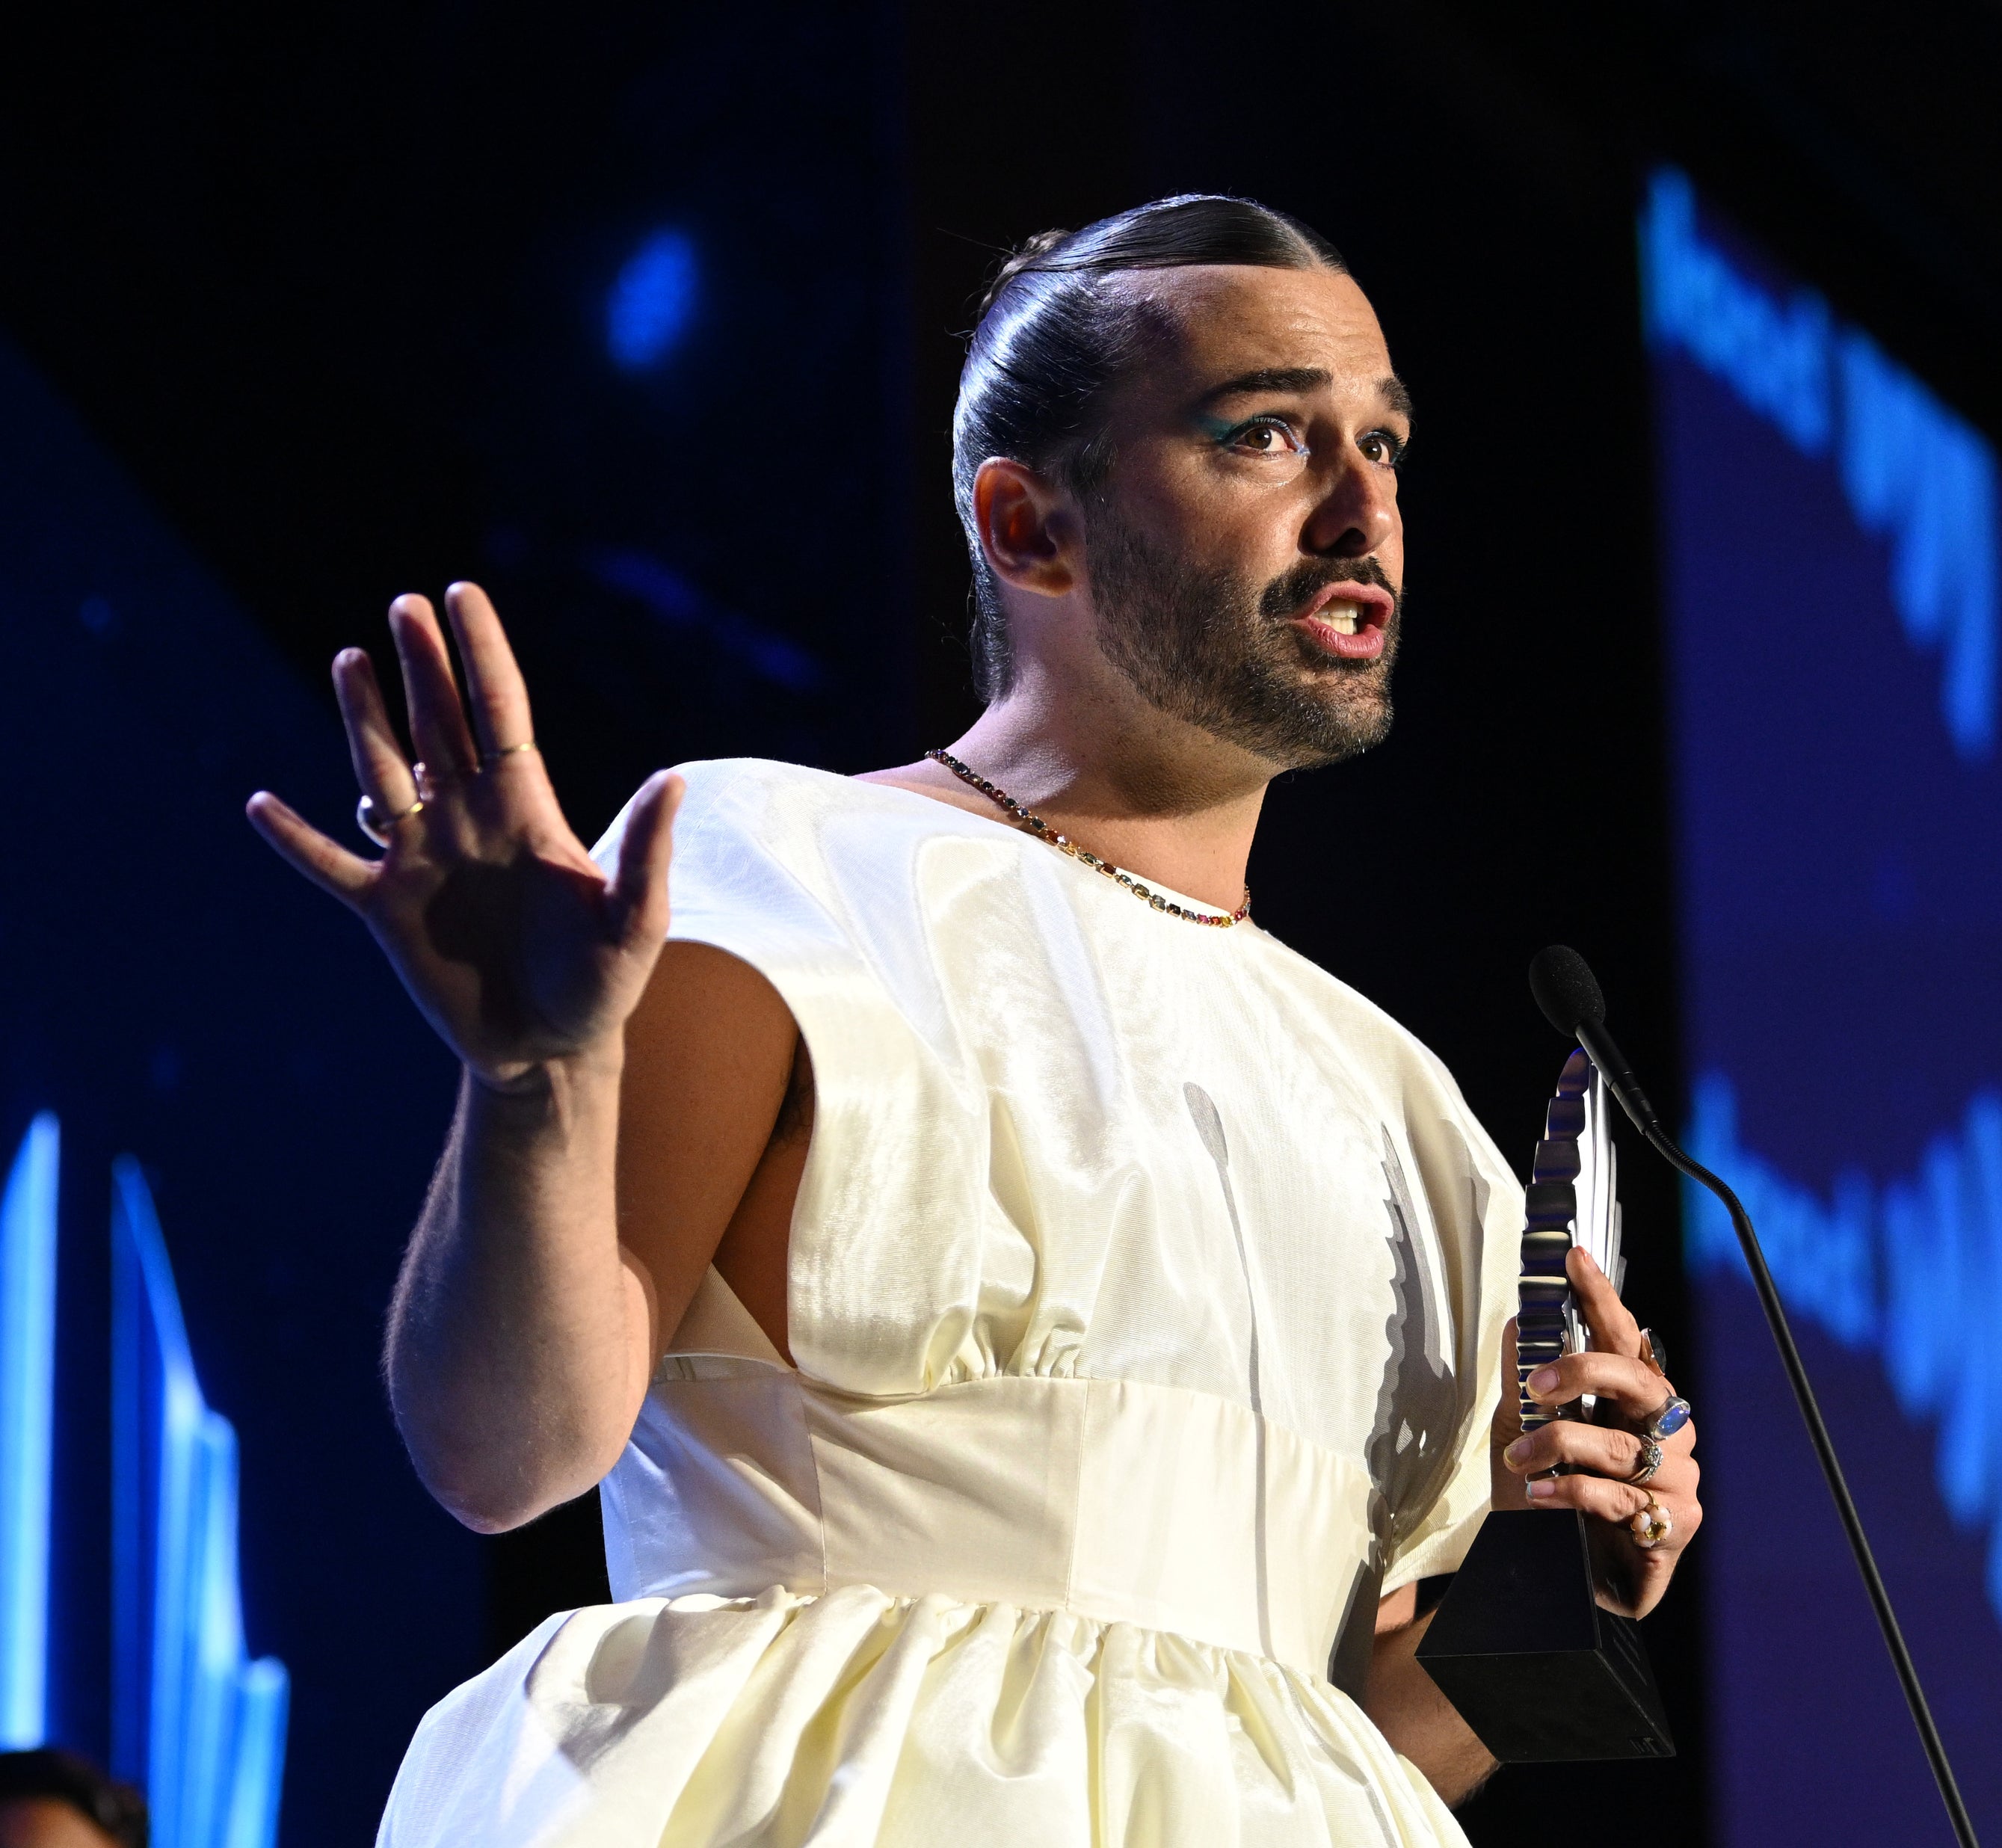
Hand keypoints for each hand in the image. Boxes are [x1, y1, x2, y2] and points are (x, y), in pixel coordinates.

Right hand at [246, 583, 680, 1088]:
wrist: (552, 1050)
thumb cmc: (603, 985)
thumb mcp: (634, 921)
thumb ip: (647, 851)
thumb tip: (673, 779)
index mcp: (527, 810)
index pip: (500, 712)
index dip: (481, 654)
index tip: (462, 593)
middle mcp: (468, 820)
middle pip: (439, 725)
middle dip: (423, 666)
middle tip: (404, 606)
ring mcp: (422, 861)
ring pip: (382, 773)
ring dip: (363, 720)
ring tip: (350, 660)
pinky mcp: (387, 911)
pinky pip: (332, 865)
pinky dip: (297, 839)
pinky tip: (260, 805)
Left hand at [1490, 1248, 1700, 1618]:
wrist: (1548, 1580)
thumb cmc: (1544, 1501)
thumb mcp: (1516, 1429)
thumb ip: (1523, 1376)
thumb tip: (1522, 1318)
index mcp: (1634, 1401)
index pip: (1625, 1338)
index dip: (1602, 1296)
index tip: (1574, 1256)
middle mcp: (1667, 1433)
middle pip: (1642, 1382)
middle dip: (1586, 1373)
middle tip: (1536, 1385)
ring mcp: (1678, 1480)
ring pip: (1624, 1446)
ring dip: (1561, 1448)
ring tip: (1522, 1463)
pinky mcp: (1675, 1529)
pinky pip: (1624, 1499)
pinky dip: (1574, 1492)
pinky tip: (1543, 1497)